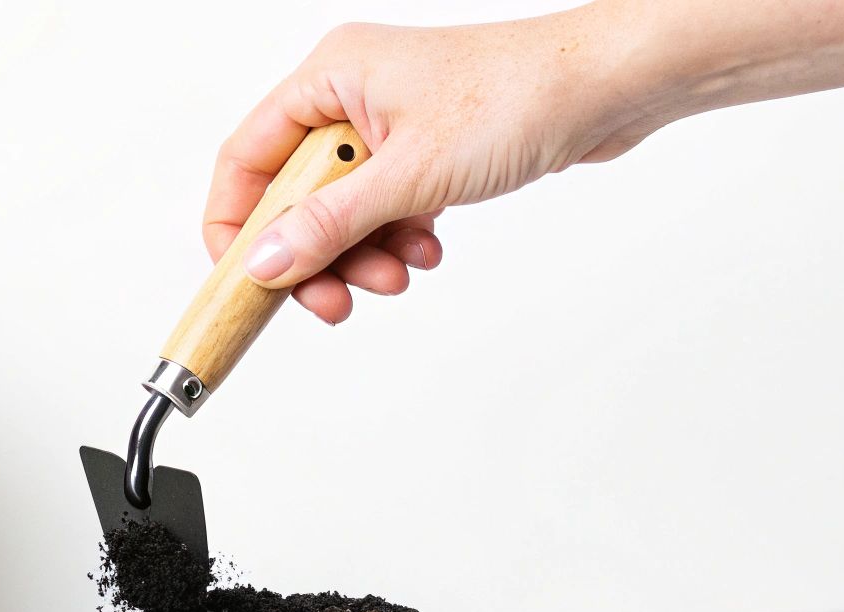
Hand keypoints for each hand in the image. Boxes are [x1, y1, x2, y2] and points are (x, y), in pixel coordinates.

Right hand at [206, 11, 663, 323]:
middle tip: (335, 300)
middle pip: (294, 195)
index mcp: (329, 78)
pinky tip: (429, 249)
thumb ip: (329, 223)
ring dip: (363, 254)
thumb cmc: (519, 96)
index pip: (246, 158)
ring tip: (400, 274)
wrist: (608, 87)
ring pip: (342, 211)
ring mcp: (388, 124)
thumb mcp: (408, 174)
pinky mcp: (424, 150)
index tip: (246, 281)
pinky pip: (384, 209)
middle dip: (316, 255)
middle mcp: (350, 96)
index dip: (236, 225)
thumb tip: (265, 263)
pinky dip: (398, 238)